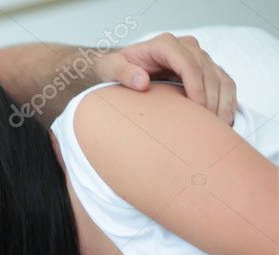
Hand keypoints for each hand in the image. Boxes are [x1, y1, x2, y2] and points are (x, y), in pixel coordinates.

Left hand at [97, 32, 236, 123]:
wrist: (122, 68)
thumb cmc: (116, 68)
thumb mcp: (110, 68)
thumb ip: (123, 73)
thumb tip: (142, 82)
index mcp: (165, 45)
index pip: (188, 63)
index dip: (196, 85)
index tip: (197, 107)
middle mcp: (186, 47)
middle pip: (207, 71)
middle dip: (211, 98)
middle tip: (209, 125)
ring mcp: (198, 57)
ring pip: (220, 77)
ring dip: (223, 102)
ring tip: (220, 127)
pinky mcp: (205, 69)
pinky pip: (223, 83)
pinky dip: (227, 101)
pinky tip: (224, 121)